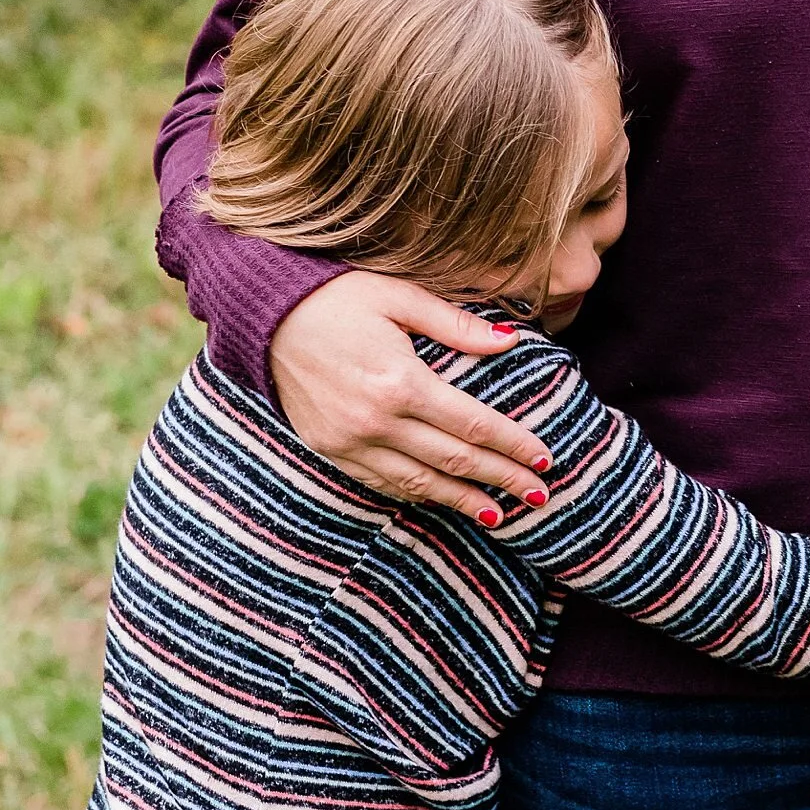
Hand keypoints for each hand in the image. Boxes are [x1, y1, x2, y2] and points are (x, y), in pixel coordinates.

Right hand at [270, 272, 552, 522]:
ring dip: (463, 500)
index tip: (545, 459)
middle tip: (540, 495)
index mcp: (400, 381)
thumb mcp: (399, 297)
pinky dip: (418, 494)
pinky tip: (443, 499)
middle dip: (502, 479)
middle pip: (455, 460)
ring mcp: (350, 441)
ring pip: (421, 482)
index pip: (473, 423)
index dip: (513, 445)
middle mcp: (376, 420)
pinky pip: (383, 482)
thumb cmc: (337, 297)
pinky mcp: (330, 449)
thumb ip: (456, 324)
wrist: (264, 316)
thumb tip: (510, 342)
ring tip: (501, 512)